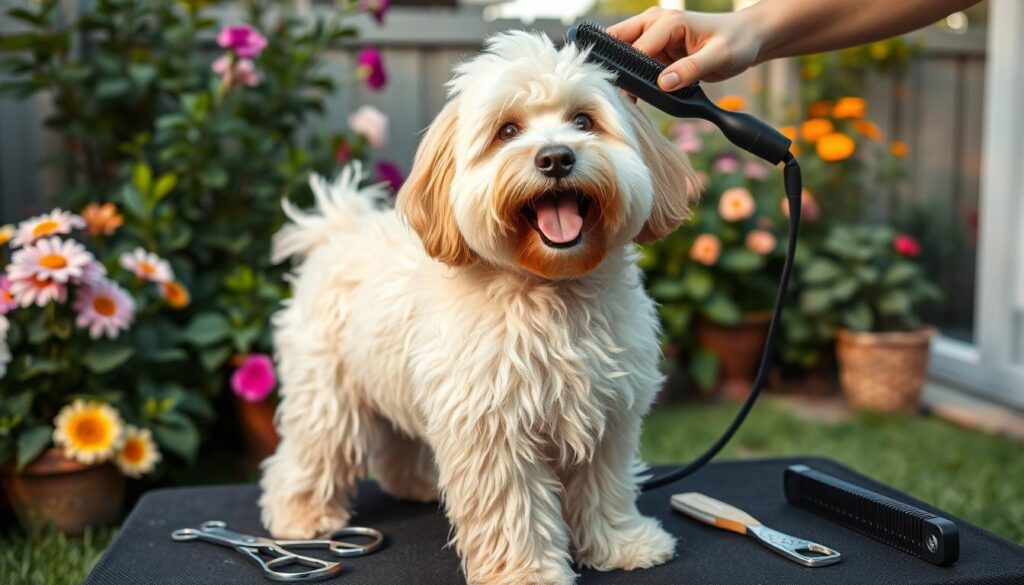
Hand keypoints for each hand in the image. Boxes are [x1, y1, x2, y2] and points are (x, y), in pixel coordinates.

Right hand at [608, 7, 763, 91]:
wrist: (747, 38)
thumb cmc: (736, 42)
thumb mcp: (719, 56)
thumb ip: (691, 69)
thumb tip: (664, 83)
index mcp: (668, 22)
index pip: (635, 47)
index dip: (627, 71)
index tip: (626, 93)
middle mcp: (655, 24)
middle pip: (617, 42)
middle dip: (613, 67)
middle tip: (616, 93)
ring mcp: (654, 37)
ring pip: (622, 55)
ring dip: (621, 75)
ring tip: (625, 99)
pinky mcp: (656, 50)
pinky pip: (635, 65)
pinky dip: (632, 79)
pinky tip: (633, 97)